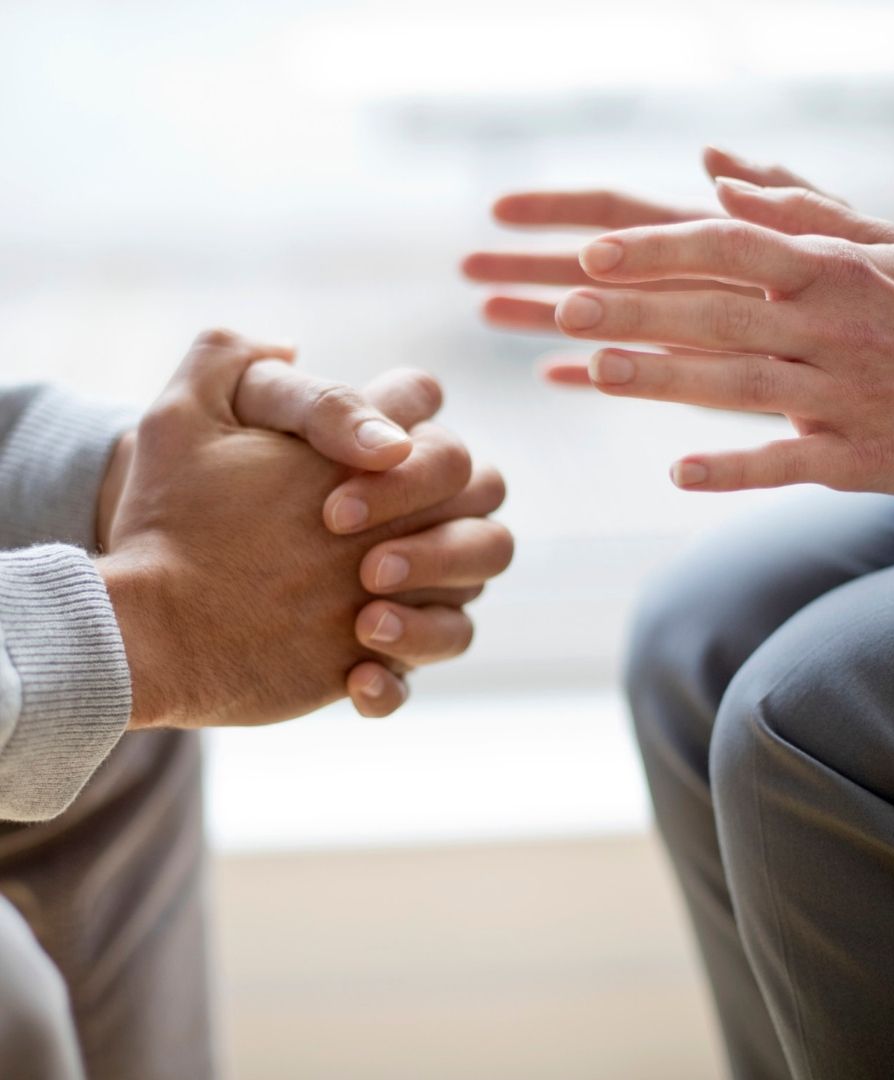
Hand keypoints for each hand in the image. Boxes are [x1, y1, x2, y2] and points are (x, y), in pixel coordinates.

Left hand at [98, 330, 511, 728]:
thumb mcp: (184, 422)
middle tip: (362, 565)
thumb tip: (300, 354)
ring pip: (481, 573)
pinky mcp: (381, 646)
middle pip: (485, 498)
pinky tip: (354, 678)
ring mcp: (403, 578)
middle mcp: (404, 507)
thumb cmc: (173, 503)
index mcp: (371, 446)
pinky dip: (401, 676)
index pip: (434, 420)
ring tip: (363, 623)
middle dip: (440, 533)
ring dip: (437, 597)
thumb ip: (234, 364)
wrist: (150, 599)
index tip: (329, 502)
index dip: (411, 460)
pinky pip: (429, 663)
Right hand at [462, 148, 835, 384]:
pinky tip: (556, 378)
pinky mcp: (708, 383)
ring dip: (545, 318)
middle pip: (594, 268)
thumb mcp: (844, 242)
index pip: (622, 218)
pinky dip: (597, 380)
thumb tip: (712, 164)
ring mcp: (695, 333)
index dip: (560, 211)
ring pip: (606, 323)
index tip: (501, 210)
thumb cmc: (889, 303)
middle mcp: (695, 284)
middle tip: (467, 269)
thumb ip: (783, 202)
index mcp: (715, 244)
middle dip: (531, 265)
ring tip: (486, 313)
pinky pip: (643, 380)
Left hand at [553, 181, 893, 494]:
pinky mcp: (855, 455)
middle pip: (719, 314)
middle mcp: (830, 327)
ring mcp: (842, 394)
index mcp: (829, 270)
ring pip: (741, 383)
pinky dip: (734, 468)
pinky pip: (785, 463)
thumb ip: (793, 205)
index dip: (660, 249)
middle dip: (639, 309)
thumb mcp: (878, 241)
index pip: (729, 248)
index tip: (592, 252)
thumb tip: (716, 168)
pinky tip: (679, 473)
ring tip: (598, 370)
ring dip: (666, 378)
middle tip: (567, 308)